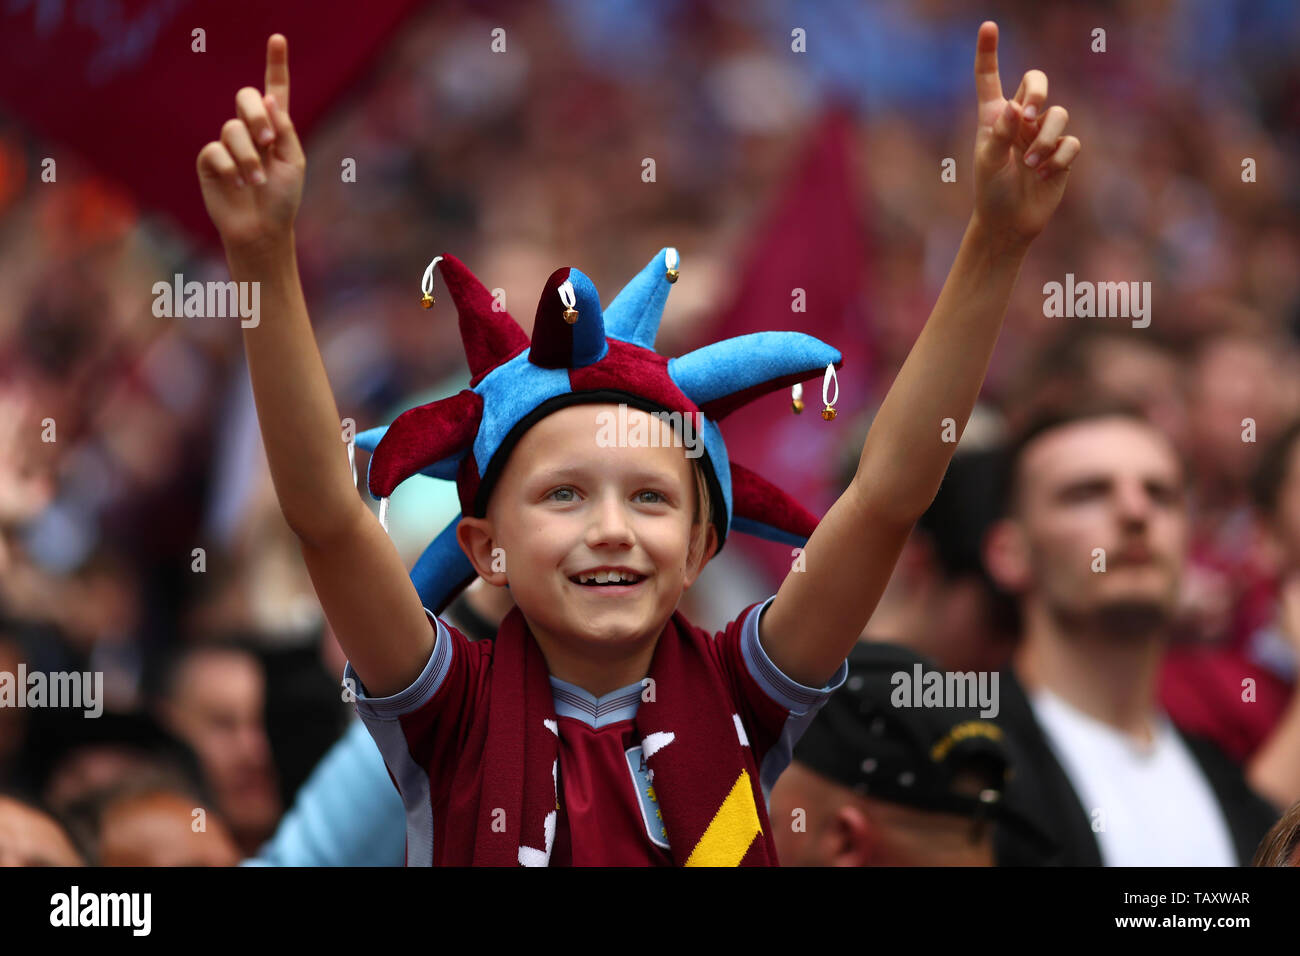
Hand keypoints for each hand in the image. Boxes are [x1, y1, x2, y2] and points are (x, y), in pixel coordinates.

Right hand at [196, 34, 304, 250]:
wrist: (262, 229)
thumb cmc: (282, 198)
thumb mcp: (293, 162)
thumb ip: (284, 130)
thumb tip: (270, 98)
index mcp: (275, 129)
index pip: (274, 91)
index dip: (275, 65)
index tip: (278, 38)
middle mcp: (250, 131)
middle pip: (246, 98)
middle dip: (257, 115)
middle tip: (268, 141)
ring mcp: (227, 144)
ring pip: (232, 129)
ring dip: (249, 157)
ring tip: (256, 181)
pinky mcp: (209, 160)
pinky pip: (216, 151)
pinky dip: (231, 168)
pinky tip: (239, 184)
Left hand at [971, 21, 1079, 246]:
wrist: (1008, 223)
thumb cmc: (990, 191)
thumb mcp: (989, 162)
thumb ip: (1001, 134)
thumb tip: (1016, 107)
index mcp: (994, 116)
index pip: (989, 78)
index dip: (989, 53)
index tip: (988, 26)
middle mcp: (1020, 119)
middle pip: (1036, 82)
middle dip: (1037, 90)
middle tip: (1029, 113)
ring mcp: (1043, 135)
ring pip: (1058, 114)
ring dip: (1046, 139)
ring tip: (1030, 164)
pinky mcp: (1062, 154)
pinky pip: (1070, 143)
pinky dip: (1057, 158)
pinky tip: (1043, 174)